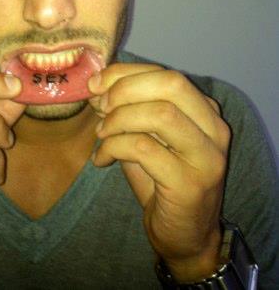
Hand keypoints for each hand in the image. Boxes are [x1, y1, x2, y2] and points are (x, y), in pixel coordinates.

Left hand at [89, 63, 230, 281]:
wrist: (184, 236)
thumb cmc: (161, 180)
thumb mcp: (145, 136)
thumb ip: (128, 108)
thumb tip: (96, 84)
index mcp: (205, 111)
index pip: (167, 74)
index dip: (126, 74)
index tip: (96, 84)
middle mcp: (214, 129)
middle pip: (172, 84)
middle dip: (126, 89)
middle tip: (99, 105)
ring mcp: (206, 157)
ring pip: (161, 114)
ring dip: (119, 119)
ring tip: (100, 134)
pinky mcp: (191, 184)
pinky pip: (144, 148)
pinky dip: (114, 147)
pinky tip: (101, 159)